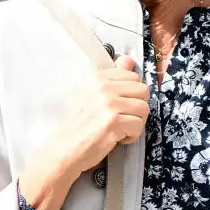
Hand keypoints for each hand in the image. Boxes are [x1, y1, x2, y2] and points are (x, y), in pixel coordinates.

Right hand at [19, 56, 148, 206]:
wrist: (64, 148)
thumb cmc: (78, 125)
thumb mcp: (91, 94)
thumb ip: (113, 77)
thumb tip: (128, 60)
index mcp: (97, 78)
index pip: (133, 76)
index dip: (130, 95)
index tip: (119, 105)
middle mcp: (103, 87)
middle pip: (143, 91)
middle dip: (137, 108)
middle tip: (121, 119)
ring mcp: (108, 103)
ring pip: (144, 109)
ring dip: (136, 123)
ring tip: (119, 129)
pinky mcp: (113, 122)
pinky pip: (139, 126)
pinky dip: (131, 137)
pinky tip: (116, 138)